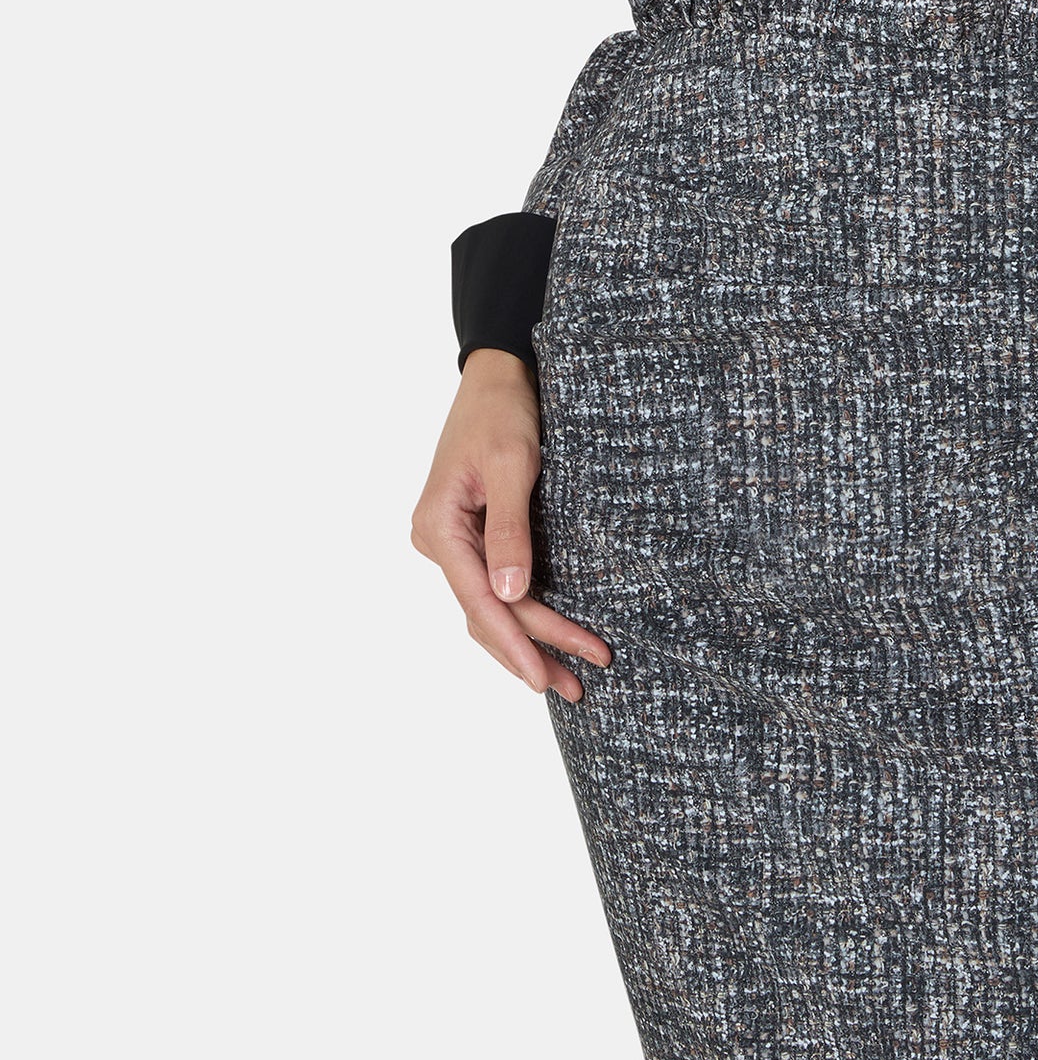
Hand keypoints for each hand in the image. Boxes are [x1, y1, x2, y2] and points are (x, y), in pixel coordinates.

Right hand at [411, 349, 611, 700]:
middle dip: (532, 650)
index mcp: (438, 528)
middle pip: (487, 612)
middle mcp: (439, 541)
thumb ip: (510, 530)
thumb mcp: (509, 466)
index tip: (546, 677)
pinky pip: (495, 585)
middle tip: (576, 687)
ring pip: (491, 605)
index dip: (515, 643)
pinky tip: (549, 634)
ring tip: (570, 675)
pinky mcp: (473, 534)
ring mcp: (454, 540)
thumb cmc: (502, 411)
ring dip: (529, 638)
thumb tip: (510, 595)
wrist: (498, 372)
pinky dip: (523, 611)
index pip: (479, 602)